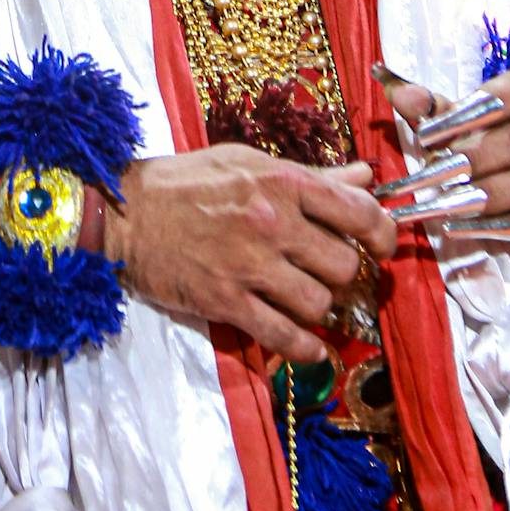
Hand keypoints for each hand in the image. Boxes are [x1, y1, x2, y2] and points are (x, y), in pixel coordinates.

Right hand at [101, 145, 396, 362]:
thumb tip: (364, 176)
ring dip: (321, 307)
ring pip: (319, 303)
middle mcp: (272, 222)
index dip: (382, 232)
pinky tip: (310, 347)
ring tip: (308, 300)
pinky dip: (304, 348)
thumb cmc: (188, 182)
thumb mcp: (249, 162)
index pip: (358, 210)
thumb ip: (311, 174)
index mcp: (282, 181)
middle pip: (343, 264)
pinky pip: (282, 335)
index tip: (382, 244)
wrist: (126, 212)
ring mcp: (249, 265)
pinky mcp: (226, 302)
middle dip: (343, 273)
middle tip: (330, 273)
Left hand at [385, 68, 509, 245]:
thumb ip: (431, 107)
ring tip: (448, 208)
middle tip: (431, 179)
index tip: (426, 138)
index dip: (464, 117)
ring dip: (488, 197)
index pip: (505, 95)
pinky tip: (477, 230)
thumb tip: (396, 91)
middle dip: (470, 162)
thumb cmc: (492, 133)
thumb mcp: (464, 116)